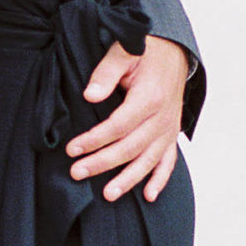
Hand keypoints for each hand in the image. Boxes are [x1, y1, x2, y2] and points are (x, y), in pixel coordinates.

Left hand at [67, 37, 189, 201]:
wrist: (174, 49)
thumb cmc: (146, 49)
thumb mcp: (124, 51)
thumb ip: (106, 72)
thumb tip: (90, 96)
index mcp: (150, 97)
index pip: (118, 126)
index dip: (94, 139)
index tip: (71, 148)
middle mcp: (163, 117)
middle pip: (130, 147)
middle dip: (102, 163)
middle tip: (77, 173)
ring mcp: (169, 128)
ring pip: (148, 160)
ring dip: (128, 179)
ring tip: (108, 195)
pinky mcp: (172, 133)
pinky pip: (169, 161)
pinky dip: (160, 179)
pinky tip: (149, 196)